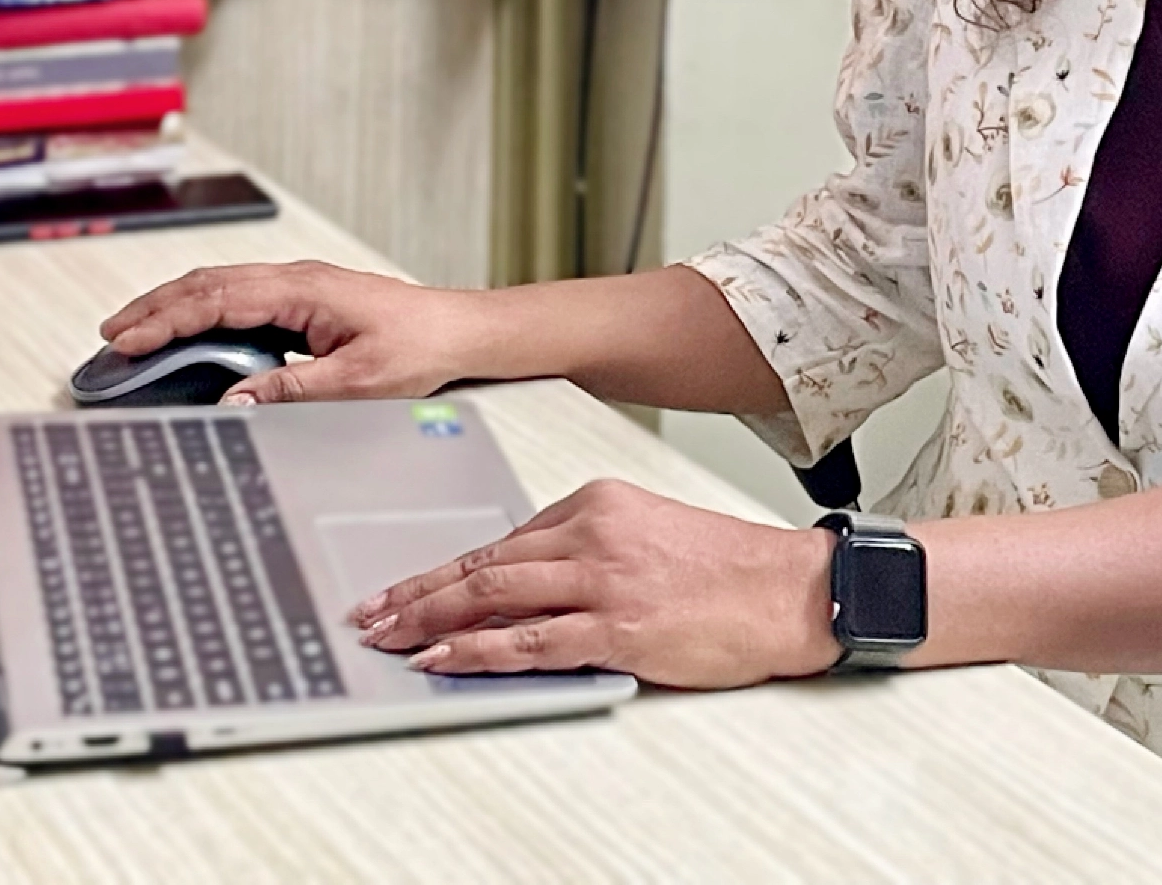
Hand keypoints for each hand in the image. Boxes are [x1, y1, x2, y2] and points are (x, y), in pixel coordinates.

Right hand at [98, 260, 494, 403]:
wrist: (460, 331)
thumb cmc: (420, 348)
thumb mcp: (355, 381)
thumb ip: (291, 390)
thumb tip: (232, 400)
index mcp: (302, 291)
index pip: (217, 301)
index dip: (167, 321)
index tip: (128, 341)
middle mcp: (295, 280)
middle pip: (208, 285)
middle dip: (155, 308)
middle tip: (111, 335)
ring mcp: (299, 286)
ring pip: (221, 287)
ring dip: (175, 305)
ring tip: (134, 330)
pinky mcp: (304, 300)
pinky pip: (240, 297)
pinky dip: (203, 310)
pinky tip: (187, 329)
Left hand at [348, 479, 841, 687]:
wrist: (790, 590)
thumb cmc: (728, 568)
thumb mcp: (648, 532)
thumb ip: (587, 548)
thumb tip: (524, 582)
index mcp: (599, 502)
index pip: (502, 538)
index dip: (444, 567)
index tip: (405, 586)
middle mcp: (594, 533)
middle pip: (484, 564)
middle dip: (418, 591)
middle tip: (371, 612)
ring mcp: (604, 580)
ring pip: (495, 596)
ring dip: (431, 619)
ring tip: (389, 638)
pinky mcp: (618, 627)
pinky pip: (530, 641)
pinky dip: (479, 651)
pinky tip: (446, 659)